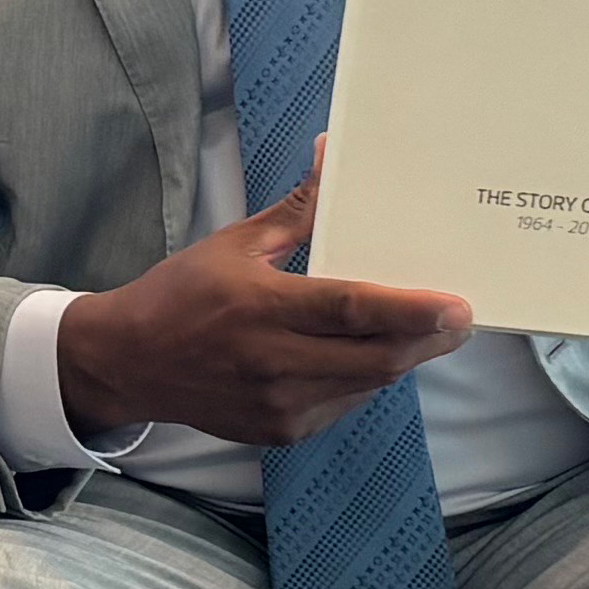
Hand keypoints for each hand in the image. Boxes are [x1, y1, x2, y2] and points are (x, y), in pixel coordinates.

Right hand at [56, 145, 471, 448]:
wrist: (128, 362)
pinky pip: (342, 404)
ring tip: (418, 333)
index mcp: (262, 308)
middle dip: (427, 341)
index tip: (457, 306)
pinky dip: (362, 379)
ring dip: (398, 358)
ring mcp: (279, 405)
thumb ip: (298, 210)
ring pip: (366, 385)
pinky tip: (360, 356)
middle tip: (460, 321)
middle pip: (376, 359)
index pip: (351, 311)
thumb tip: (333, 156)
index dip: (410, 311)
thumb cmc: (181, 295)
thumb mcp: (236, 243)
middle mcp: (273, 363)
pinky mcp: (280, 432)